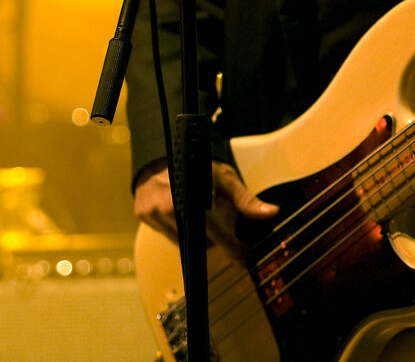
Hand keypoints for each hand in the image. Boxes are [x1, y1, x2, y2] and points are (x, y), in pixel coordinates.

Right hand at [133, 158, 277, 255]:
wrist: (161, 157)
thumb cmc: (197, 167)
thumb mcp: (224, 178)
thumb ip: (246, 199)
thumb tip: (271, 213)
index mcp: (193, 192)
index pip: (216, 232)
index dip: (232, 247)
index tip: (244, 257)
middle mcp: (170, 203)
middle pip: (200, 241)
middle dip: (214, 237)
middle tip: (219, 224)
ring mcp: (153, 210)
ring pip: (185, 243)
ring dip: (197, 236)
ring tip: (199, 214)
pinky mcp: (143, 216)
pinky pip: (170, 238)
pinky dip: (181, 232)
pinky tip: (183, 214)